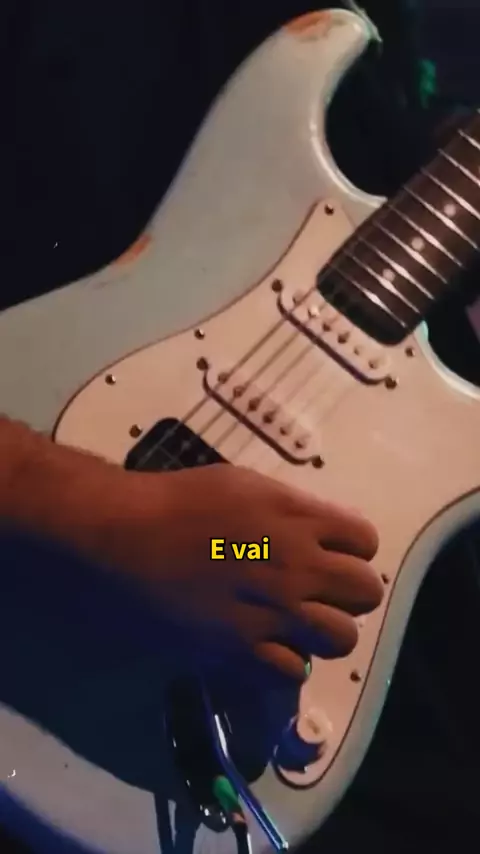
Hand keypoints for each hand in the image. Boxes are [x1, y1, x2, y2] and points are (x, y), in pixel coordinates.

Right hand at [95, 464, 382, 679]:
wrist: (121, 538)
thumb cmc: (177, 501)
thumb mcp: (242, 484)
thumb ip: (290, 507)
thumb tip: (319, 529)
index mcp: (297, 517)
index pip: (366, 541)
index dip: (352, 549)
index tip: (330, 554)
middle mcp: (297, 566)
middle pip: (366, 592)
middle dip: (348, 592)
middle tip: (318, 591)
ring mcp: (273, 612)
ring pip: (342, 639)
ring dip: (324, 631)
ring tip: (297, 624)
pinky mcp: (242, 650)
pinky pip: (294, 671)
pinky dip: (286, 662)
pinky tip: (266, 647)